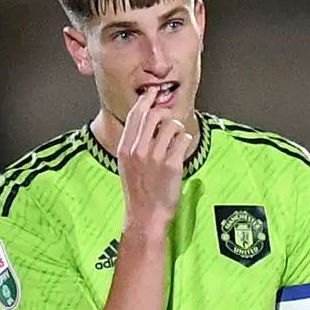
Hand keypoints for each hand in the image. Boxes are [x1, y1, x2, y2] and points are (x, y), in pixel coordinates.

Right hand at [116, 84, 197, 226]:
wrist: (145, 216)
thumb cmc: (138, 191)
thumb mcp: (126, 164)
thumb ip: (133, 142)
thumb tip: (145, 118)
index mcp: (125, 148)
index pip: (135, 114)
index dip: (146, 100)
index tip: (153, 93)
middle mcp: (138, 150)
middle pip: (154, 114)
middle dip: (166, 113)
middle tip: (169, 120)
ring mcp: (155, 157)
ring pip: (172, 125)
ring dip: (178, 129)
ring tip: (176, 140)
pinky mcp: (171, 165)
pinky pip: (183, 140)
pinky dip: (185, 142)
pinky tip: (181, 151)